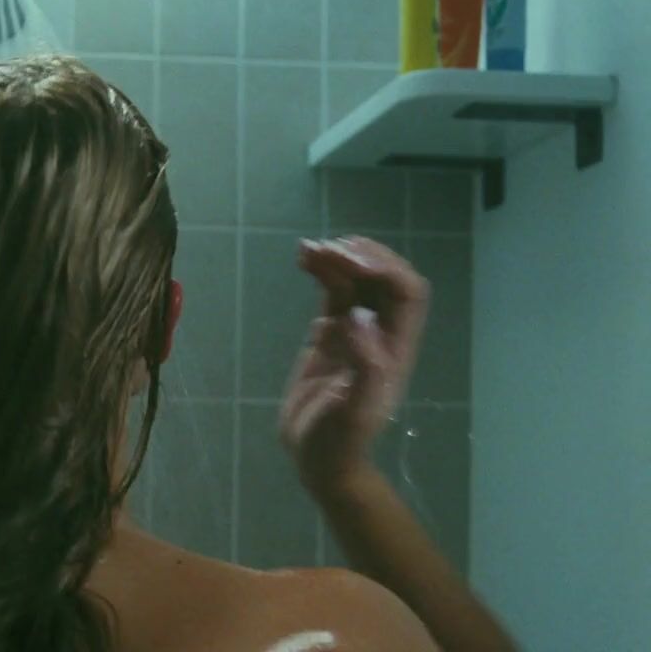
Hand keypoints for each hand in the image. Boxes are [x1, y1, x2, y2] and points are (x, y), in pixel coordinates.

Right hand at [280, 237, 428, 491]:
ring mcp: (356, 332)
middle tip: (328, 249)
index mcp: (395, 347)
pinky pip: (333, 294)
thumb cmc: (338, 440)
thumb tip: (357, 316)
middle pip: (385, 277)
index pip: (406, 291)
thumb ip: (363, 363)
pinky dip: (322, 273)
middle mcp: (381, 333)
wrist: (317, 460)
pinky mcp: (331, 336)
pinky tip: (304, 260)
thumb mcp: (353, 409)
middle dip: (361, 255)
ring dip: (338, 259)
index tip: (349, 261)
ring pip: (357, 280)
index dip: (383, 268)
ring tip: (308, 249)